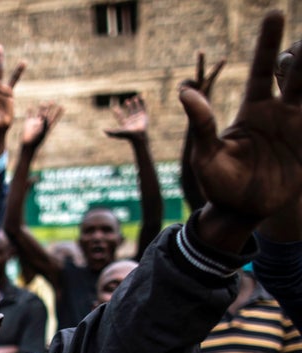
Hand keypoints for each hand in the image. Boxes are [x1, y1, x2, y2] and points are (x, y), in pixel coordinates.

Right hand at [21, 102, 62, 149]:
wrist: (28, 145)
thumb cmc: (36, 140)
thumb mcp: (42, 131)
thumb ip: (44, 122)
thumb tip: (45, 113)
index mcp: (47, 126)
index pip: (54, 118)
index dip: (58, 113)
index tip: (62, 107)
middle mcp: (42, 124)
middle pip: (47, 114)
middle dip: (50, 108)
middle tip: (52, 101)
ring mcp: (35, 123)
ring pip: (39, 113)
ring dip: (41, 108)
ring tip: (42, 102)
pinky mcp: (28, 123)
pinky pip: (29, 115)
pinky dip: (29, 111)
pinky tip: (30, 106)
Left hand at [104, 95, 147, 140]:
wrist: (139, 136)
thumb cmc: (129, 135)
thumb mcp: (119, 132)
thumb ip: (111, 132)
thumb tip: (103, 130)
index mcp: (125, 122)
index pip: (120, 115)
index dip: (117, 111)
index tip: (114, 107)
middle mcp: (131, 119)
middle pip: (130, 111)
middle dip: (128, 106)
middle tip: (126, 101)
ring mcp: (138, 117)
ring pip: (136, 109)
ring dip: (135, 103)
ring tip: (134, 98)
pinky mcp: (143, 116)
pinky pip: (143, 107)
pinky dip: (142, 102)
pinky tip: (142, 97)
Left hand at [180, 11, 301, 221]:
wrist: (238, 211)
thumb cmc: (217, 182)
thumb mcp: (205, 154)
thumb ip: (200, 123)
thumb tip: (183, 91)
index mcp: (253, 109)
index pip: (262, 69)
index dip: (268, 43)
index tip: (274, 13)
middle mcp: (278, 113)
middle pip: (295, 73)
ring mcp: (297, 128)